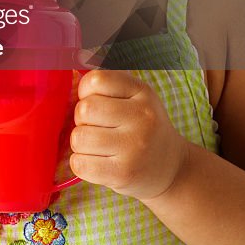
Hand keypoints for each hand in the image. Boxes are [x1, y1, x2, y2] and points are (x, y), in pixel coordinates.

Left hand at [69, 69, 187, 200]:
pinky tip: (99, 162)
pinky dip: (82, 164)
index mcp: (143, 92)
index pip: (95, 80)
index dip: (86, 92)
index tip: (97, 104)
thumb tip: (70, 70)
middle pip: (84, 110)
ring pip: (78, 138)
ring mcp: (134, 147)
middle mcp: (143, 118)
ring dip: (81, 144)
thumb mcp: (134, 98)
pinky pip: (79, 164)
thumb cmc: (142, 129)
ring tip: (100, 147)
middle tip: (98, 128)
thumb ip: (105, 84)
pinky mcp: (124, 174)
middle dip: (82, 120)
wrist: (173, 169)